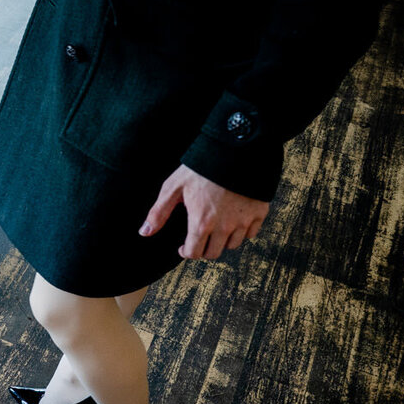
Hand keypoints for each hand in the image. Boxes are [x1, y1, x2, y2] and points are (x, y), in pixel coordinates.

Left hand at [140, 165, 269, 259]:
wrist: (235, 150)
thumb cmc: (201, 168)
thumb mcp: (173, 187)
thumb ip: (159, 212)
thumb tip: (144, 232)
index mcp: (201, 223)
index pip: (194, 253)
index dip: (186, 252)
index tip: (183, 247)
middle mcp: (224, 227)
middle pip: (213, 253)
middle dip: (203, 249)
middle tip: (199, 238)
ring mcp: (243, 221)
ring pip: (233, 245)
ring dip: (223, 241)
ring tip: (216, 228)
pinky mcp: (259, 213)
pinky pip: (251, 233)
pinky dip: (243, 231)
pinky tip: (234, 220)